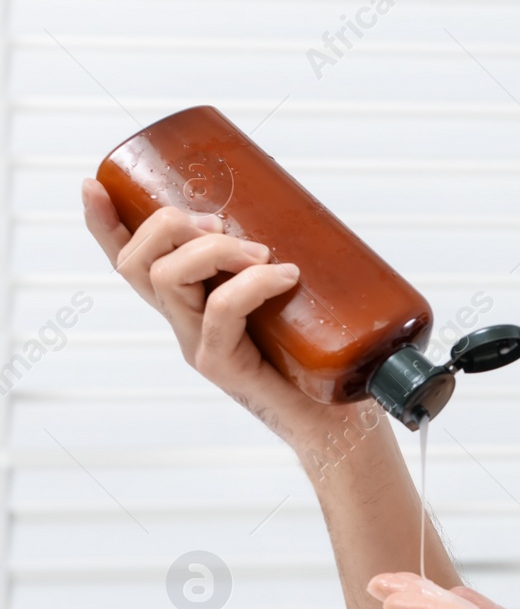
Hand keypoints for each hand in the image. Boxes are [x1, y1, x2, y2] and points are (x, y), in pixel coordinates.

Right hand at [83, 178, 345, 445]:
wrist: (336, 424)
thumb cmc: (319, 358)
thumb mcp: (292, 299)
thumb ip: (281, 264)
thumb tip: (304, 217)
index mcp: (190, 304)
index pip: (134, 262)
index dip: (106, 226)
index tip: (93, 184)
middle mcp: (184, 323)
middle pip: (138, 261)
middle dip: (173, 223)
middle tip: (226, 229)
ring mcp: (197, 344)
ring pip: (168, 277)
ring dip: (215, 249)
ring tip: (264, 255)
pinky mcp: (221, 365)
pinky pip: (218, 309)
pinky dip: (251, 283)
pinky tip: (285, 277)